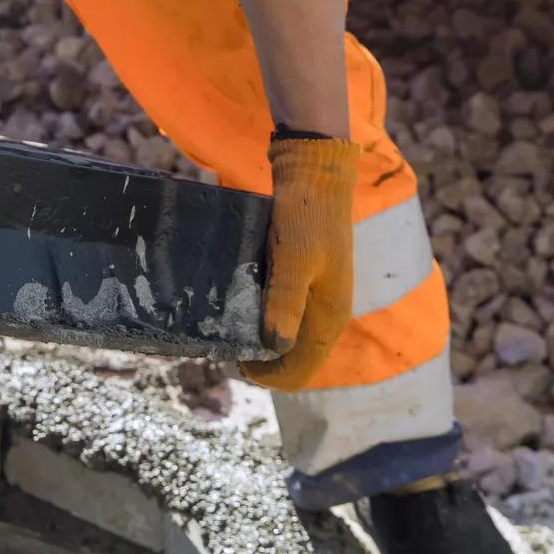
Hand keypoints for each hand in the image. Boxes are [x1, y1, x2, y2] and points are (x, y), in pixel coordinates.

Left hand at [242, 135, 358, 390]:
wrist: (316, 176)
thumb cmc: (306, 215)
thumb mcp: (295, 257)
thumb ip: (284, 301)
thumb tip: (274, 347)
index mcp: (330, 318)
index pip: (300, 372)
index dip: (266, 377)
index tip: (232, 362)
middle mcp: (327, 315)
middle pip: (293, 360)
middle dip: (260, 362)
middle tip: (223, 345)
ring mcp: (319, 300)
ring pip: (288, 340)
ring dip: (260, 342)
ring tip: (227, 328)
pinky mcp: (307, 283)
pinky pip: (285, 316)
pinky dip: (264, 321)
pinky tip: (239, 307)